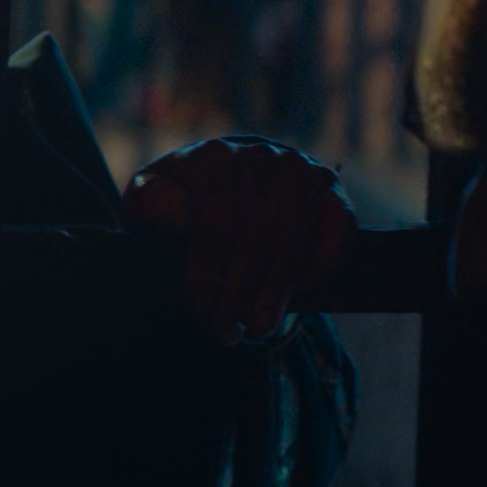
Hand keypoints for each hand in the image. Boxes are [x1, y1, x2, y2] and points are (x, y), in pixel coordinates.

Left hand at [124, 136, 358, 343]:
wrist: (224, 183)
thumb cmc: (180, 202)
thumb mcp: (148, 203)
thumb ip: (151, 205)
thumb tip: (180, 218)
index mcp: (209, 158)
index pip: (214, 224)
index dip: (206, 274)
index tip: (199, 309)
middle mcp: (256, 155)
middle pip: (255, 237)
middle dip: (240, 293)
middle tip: (229, 332)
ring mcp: (296, 166)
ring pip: (294, 237)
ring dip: (277, 291)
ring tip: (260, 326)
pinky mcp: (327, 184)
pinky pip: (338, 224)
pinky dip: (323, 261)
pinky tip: (303, 289)